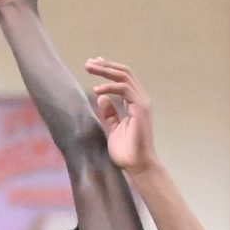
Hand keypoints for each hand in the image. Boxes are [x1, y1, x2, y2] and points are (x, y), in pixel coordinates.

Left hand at [84, 56, 156, 173]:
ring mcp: (142, 102)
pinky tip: (95, 90)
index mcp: (135, 102)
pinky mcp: (141, 108)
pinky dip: (109, 87)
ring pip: (124, 76)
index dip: (108, 69)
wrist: (138, 166)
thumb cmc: (127, 152)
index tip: (93, 64)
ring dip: (105, 70)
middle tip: (88, 63)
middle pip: (124, 72)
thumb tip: (100, 98)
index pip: (123, 78)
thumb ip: (109, 113)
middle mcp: (141, 99)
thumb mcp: (113, 129)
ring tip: (89, 68)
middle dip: (105, 65)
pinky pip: (123, 89)